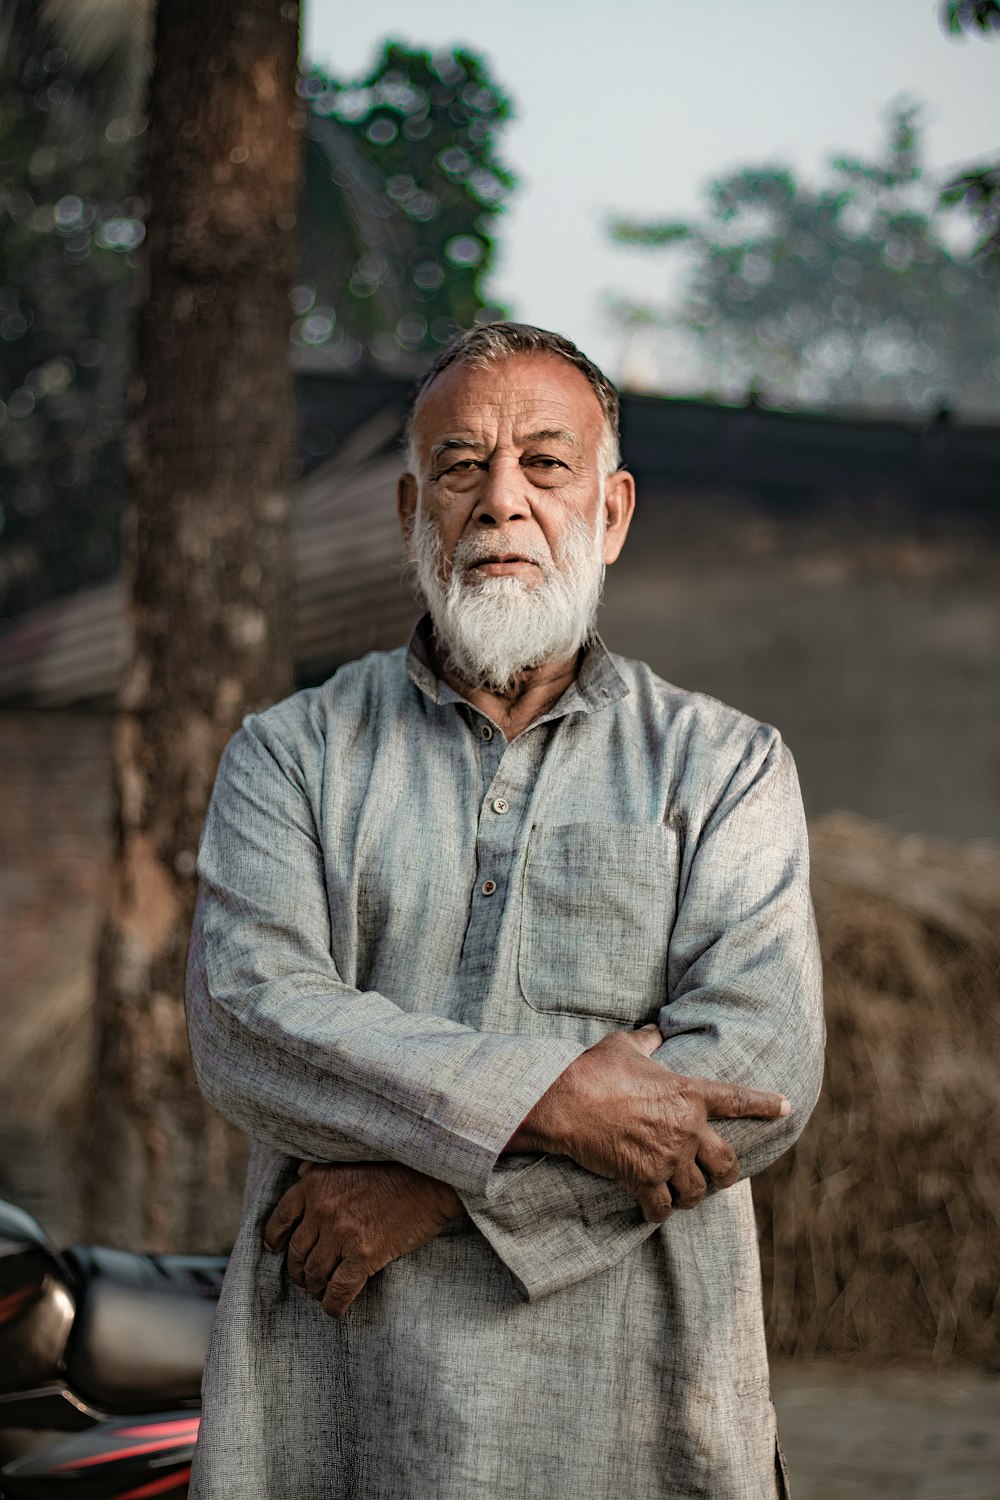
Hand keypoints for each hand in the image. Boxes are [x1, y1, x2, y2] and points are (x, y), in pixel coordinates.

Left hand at [263, 1162, 460, 1317]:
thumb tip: (300, 1175)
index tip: (276, 1250)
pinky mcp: (364, 1254)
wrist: (431, 1179)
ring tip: (322, 1292)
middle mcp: (323, 1207)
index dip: (275, 1240)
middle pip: (296, 1252)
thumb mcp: (348, 1158)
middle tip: (306, 1278)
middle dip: (299, 1271)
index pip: (280, 1218)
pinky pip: (338, 1290)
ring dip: (315, 1289)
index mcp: (315, 1183)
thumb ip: (321, 1169)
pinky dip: (333, 1305)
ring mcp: (342, 1232)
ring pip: (315, 1274)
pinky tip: (336, 1310)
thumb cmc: (394, 1168)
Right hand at [510, 1024, 788, 1223]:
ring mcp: (668, 1157)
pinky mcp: (645, 1180)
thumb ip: (646, 1042)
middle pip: (726, 1162)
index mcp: (688, 1093)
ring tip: (684, 1196)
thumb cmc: (594, 1070)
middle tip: (721, 1178)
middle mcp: (687, 1128)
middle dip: (726, 1174)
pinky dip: (659, 1212)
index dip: (764, 1104)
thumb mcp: (623, 1046)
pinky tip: (653, 1213)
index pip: (737, 1100)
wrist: (566, 1103)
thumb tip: (654, 1032)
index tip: (785, 1107)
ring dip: (692, 1195)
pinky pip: (662, 1207)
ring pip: (696, 1190)